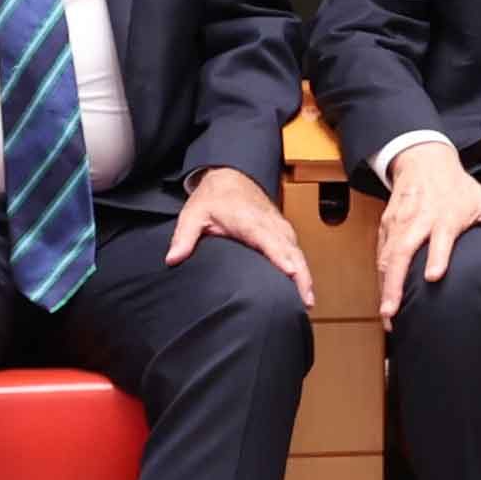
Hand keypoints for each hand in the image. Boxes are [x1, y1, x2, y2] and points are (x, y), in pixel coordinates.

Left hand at [159, 163, 311, 290]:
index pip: (268, 239)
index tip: (291, 273)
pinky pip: (296, 250)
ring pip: (298, 252)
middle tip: (306, 303)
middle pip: (291, 250)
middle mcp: (269, 224)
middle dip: (302, 275)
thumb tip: (172, 259)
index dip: (281, 257)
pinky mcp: (283, 231)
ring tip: (308, 302)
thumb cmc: (213, 198)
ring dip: (305, 275)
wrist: (230, 177)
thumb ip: (183, 237)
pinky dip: (303, 268)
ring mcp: (279, 227)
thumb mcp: (193, 214)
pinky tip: (304, 287)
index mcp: (249, 220)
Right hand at [368, 139, 480, 314]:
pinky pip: (380, 253)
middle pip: (404, 252)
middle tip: (392, 312)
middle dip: (396, 283)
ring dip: (384, 286)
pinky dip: (379, 276)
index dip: (437, 256)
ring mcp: (400, 223)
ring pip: (387, 256)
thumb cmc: (460, 188)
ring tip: (386, 315)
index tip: (434, 277)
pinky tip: (384, 297)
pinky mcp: (387, 225)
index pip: (441, 238)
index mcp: (447, 216)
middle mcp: (420, 220)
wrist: (426, 161)